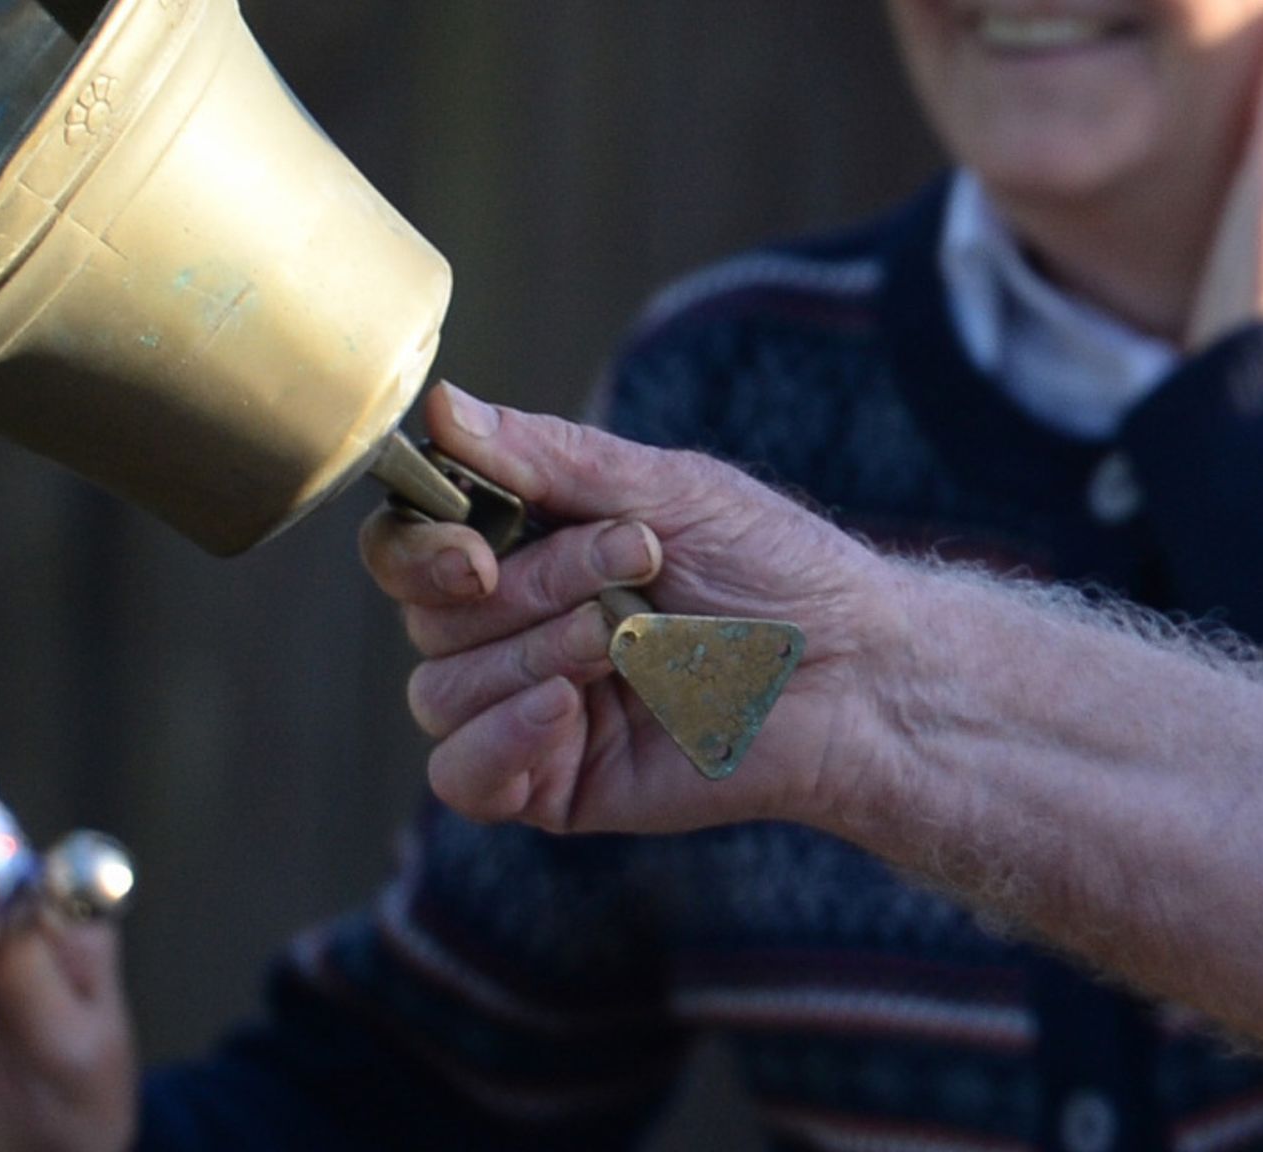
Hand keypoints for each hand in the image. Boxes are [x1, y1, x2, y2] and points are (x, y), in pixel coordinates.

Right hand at [359, 384, 910, 834]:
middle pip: (427, 619)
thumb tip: (441, 409)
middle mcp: (510, 632)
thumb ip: (547, 457)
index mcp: (522, 554)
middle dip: (527, 587)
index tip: (475, 546)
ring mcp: (526, 713)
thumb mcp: (665, 487)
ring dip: (533, 655)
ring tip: (628, 640)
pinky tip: (568, 710)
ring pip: (439, 692)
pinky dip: (501, 738)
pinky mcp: (550, 784)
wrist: (856, 670)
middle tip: (632, 563)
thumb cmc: (774, 569)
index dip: (418, 547)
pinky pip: (463, 775)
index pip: (406, 550)